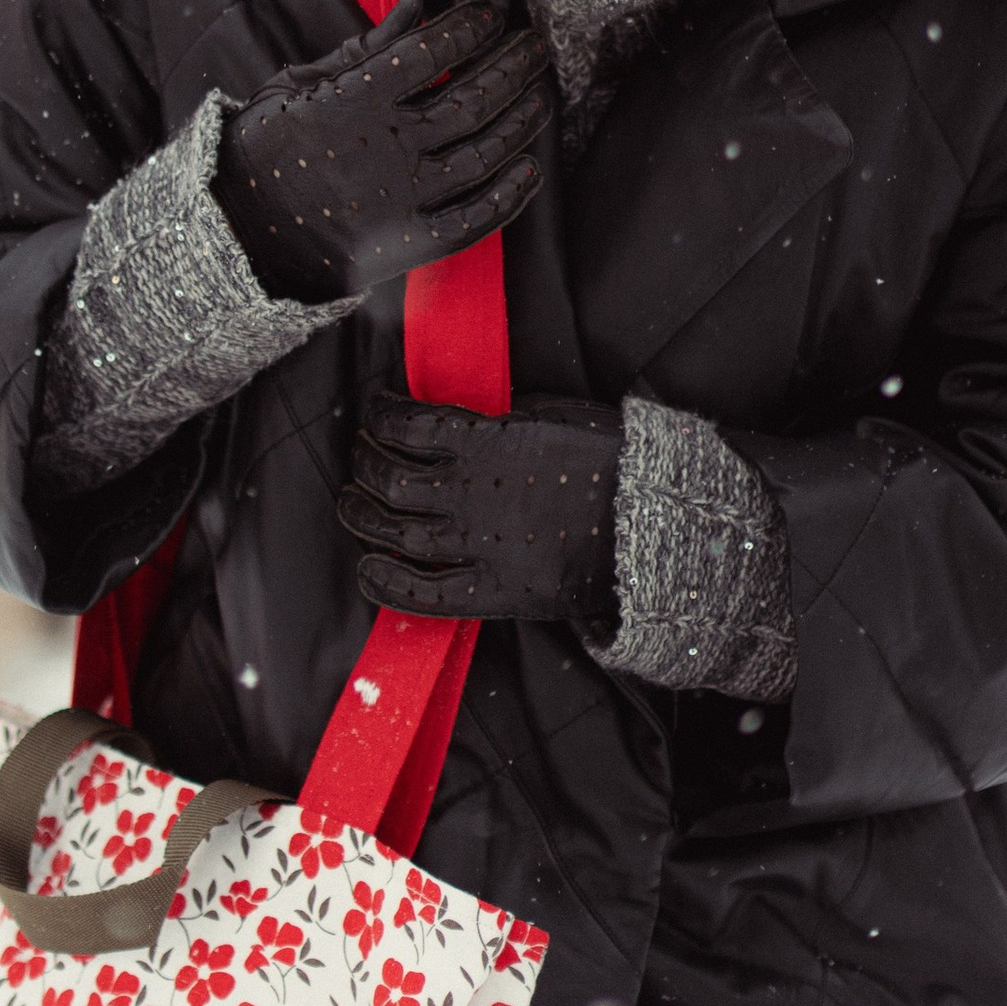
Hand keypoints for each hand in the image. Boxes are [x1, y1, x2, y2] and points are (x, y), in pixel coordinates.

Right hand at [212, 0, 552, 303]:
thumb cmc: (268, 147)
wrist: (241, 231)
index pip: (432, 50)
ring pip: (485, 152)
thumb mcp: (299, 83)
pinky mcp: (413, 241)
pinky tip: (530, 168)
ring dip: (522, 121)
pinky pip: (477, 218)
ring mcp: (404, 196)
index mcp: (355, 98)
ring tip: (541, 96)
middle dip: (514, 65)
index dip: (470, 27)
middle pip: (473, 97)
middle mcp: (387, 145)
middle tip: (536, 45)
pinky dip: (511, 195)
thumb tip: (418, 3)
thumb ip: (365, 47)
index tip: (492, 14)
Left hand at [337, 390, 621, 633]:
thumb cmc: (612, 460)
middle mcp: (473, 491)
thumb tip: (471, 417)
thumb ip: (504, 416)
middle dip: (363, 463)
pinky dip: (386, 583)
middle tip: (359, 456)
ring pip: (395, 530)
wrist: (655, 523)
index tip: (376, 411)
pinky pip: (425, 595)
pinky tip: (368, 569)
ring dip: (361, 515)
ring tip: (351, 503)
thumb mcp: (556, 414)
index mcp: (488, 440)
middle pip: (389, 477)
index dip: (381, 415)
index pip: (408, 423)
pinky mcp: (495, 591)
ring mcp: (481, 544)